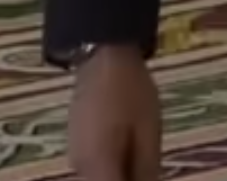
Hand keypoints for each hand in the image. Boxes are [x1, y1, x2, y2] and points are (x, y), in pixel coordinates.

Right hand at [66, 45, 161, 180]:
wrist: (101, 57)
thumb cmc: (130, 90)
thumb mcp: (148, 130)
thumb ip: (147, 169)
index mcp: (98, 166)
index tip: (151, 176)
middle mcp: (81, 169)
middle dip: (129, 179)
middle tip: (148, 161)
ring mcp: (76, 160)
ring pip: (104, 178)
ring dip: (123, 173)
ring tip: (143, 152)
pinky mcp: (77, 151)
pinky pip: (98, 171)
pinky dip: (115, 168)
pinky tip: (130, 151)